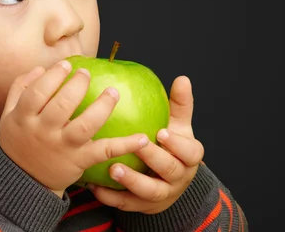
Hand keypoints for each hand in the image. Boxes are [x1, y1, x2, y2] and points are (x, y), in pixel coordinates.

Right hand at [0, 60, 149, 197]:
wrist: (24, 181)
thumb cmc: (19, 141)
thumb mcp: (9, 114)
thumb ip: (20, 88)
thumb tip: (42, 68)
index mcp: (23, 118)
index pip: (38, 92)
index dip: (53, 75)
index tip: (67, 64)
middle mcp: (43, 132)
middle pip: (62, 105)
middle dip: (78, 85)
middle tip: (86, 73)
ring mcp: (62, 147)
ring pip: (85, 125)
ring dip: (102, 107)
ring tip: (113, 91)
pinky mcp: (80, 161)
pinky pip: (104, 151)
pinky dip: (125, 145)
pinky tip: (142, 137)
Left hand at [88, 75, 203, 213]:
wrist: (165, 180)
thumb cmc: (169, 144)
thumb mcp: (177, 125)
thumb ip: (179, 104)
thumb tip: (182, 78)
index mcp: (189, 157)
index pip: (190, 152)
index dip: (178, 145)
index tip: (161, 132)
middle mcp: (178, 178)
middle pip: (170, 171)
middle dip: (154, 159)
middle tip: (136, 145)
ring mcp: (161, 195)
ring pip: (149, 192)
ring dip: (132, 181)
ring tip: (113, 169)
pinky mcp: (142, 207)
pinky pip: (126, 204)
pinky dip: (111, 197)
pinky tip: (94, 185)